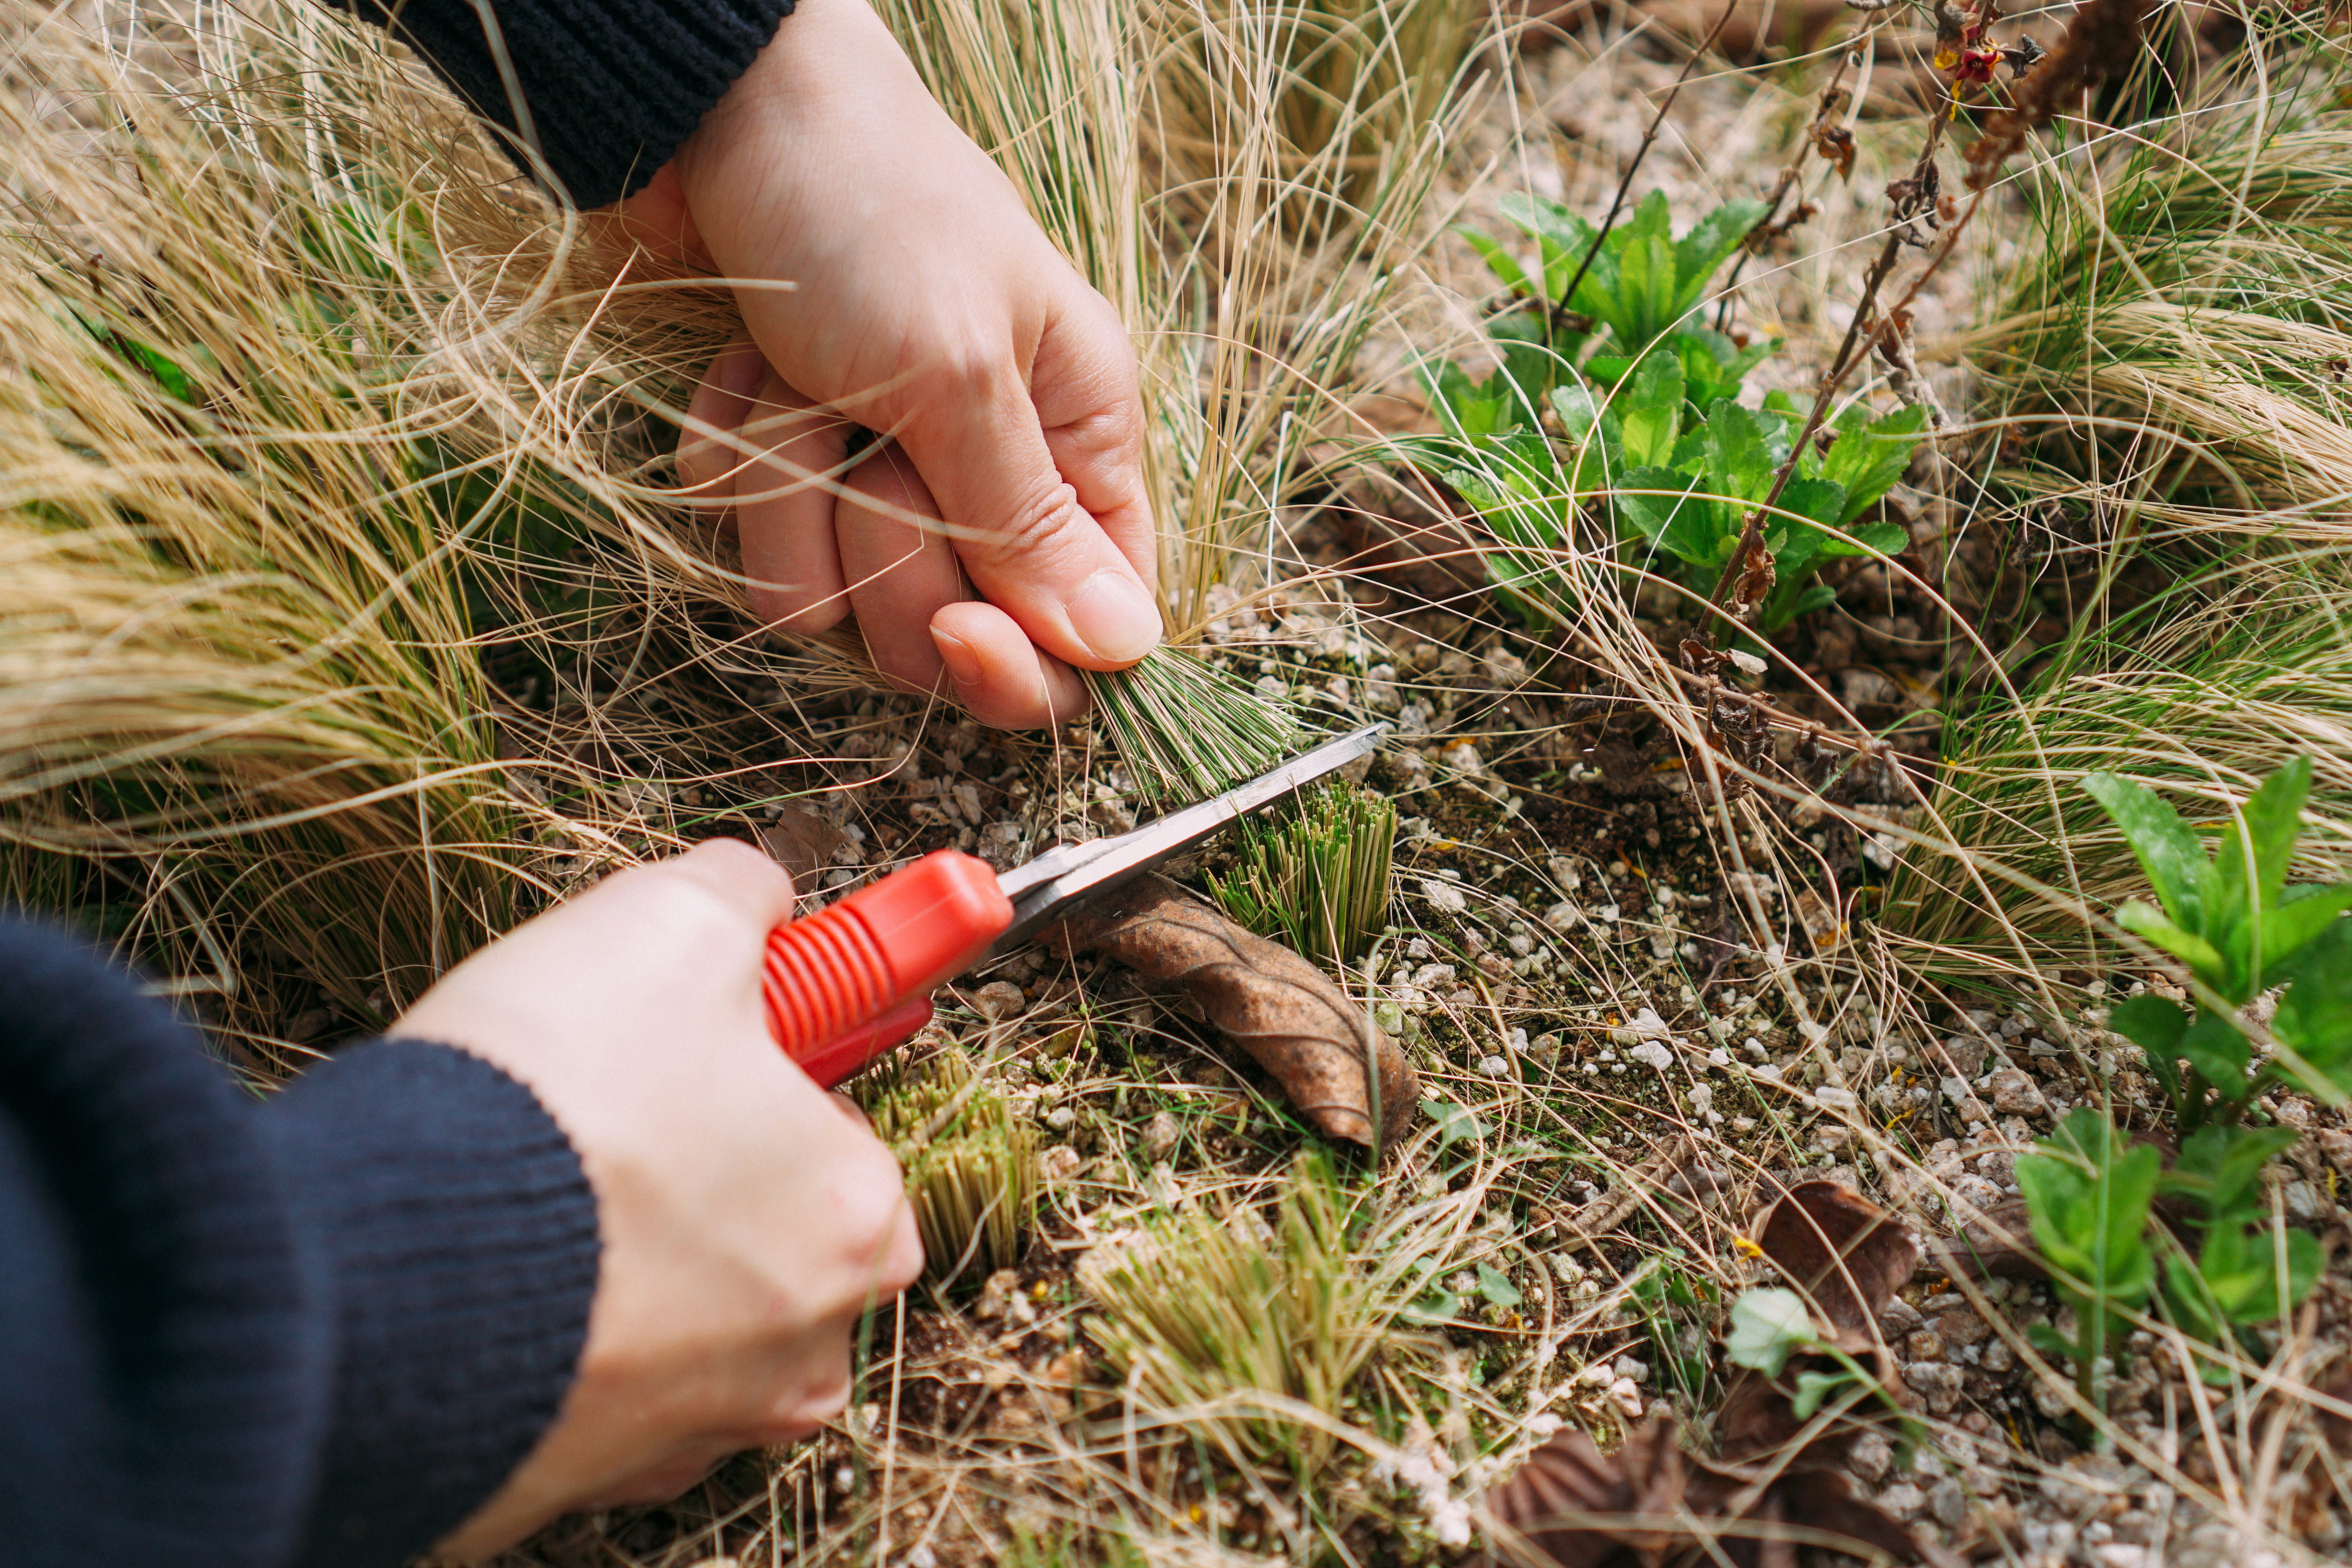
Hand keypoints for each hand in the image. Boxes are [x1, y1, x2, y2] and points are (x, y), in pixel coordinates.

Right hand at [401, 840, 922, 1556]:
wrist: (379, 1273)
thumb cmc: (555, 1103)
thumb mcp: (668, 925)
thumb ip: (739, 896)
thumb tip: (755, 889)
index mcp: (856, 1226)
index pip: (848, 1136)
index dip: (773, 1072)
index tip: (715, 1040)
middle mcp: (798, 1351)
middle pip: (769, 1233)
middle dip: (698, 1168)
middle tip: (606, 1106)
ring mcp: (689, 1429)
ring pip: (680, 1316)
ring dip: (619, 1252)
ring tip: (532, 1181)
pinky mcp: (570, 1476)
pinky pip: (584, 1384)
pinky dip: (550, 1326)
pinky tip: (491, 1263)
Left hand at [608, 0, 1160, 728]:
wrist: (713, 110)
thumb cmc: (863, 206)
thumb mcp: (958, 365)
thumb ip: (1029, 522)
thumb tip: (1124, 651)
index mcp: (1078, 445)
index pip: (1085, 637)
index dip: (1017, 666)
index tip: (955, 626)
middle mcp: (991, 477)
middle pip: (945, 638)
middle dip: (884, 553)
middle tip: (867, 435)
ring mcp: (882, 478)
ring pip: (831, 605)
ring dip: (790, 495)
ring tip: (794, 381)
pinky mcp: (788, 470)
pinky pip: (751, 547)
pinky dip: (733, 462)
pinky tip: (744, 373)